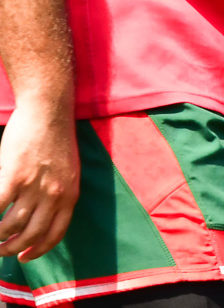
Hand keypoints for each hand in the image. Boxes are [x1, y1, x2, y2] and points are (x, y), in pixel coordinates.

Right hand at [0, 96, 76, 259]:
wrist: (49, 111)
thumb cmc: (55, 139)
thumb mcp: (68, 170)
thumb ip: (58, 193)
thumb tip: (42, 215)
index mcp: (70, 194)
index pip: (56, 233)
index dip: (40, 249)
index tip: (25, 257)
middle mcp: (55, 193)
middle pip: (32, 234)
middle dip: (13, 248)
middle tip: (1, 251)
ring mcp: (34, 185)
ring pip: (11, 224)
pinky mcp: (14, 175)